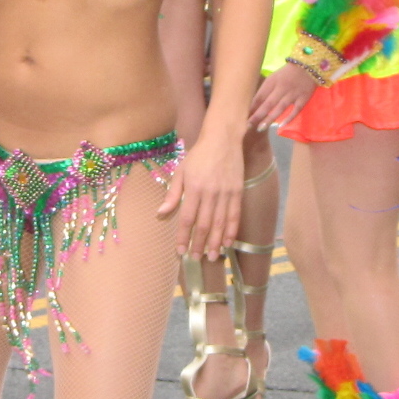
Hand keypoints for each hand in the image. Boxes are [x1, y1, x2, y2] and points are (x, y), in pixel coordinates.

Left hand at [160, 128, 242, 259]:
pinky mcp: (238, 192)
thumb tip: (161, 213)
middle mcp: (210, 193)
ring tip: (212, 257)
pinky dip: (231, 231)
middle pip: (204, 224)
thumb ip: (173, 194)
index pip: (187, 218)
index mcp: (194, 188)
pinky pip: (235, 216)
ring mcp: (226, 193)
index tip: (180, 251)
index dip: (183, 236)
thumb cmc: (198, 156)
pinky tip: (228, 243)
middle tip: (196, 259)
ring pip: (220, 223)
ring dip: (216, 242)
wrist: (223, 139)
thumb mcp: (181, 171)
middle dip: (199, 244)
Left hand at [250, 63, 317, 131]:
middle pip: (268, 103)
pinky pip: (296, 110)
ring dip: (270, 118)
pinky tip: (281, 126)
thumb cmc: (286, 75)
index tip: (242, 116)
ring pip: (280, 108)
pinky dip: (289, 118)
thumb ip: (264, 91)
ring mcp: (293, 94)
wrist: (307, 66)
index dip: (251, 107)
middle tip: (247, 125)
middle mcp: (281, 88)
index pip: (259, 96)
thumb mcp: (273, 79)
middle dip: (257, 115)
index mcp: (271, 82)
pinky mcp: (304, 98)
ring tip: (260, 128)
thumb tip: (252, 106)